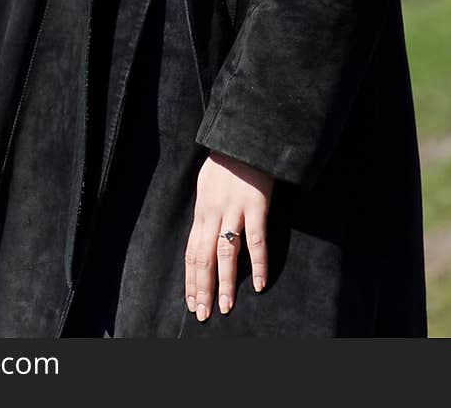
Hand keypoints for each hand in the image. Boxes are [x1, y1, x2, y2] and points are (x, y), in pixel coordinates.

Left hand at [184, 152, 273, 320]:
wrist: (244, 136)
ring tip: (225, 307)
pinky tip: (259, 283)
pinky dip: (258, 263)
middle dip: (202, 288)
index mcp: (202, 210)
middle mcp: (213, 213)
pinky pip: (256, 239)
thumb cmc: (226, 161)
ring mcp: (234, 209)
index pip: (192, 252)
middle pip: (204, 257)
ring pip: (225, 253)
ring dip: (225, 283)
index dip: (191, 279)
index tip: (190, 302)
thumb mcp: (207, 185)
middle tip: (203, 314)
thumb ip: (206, 211)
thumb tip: (202, 235)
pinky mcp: (255, 205)